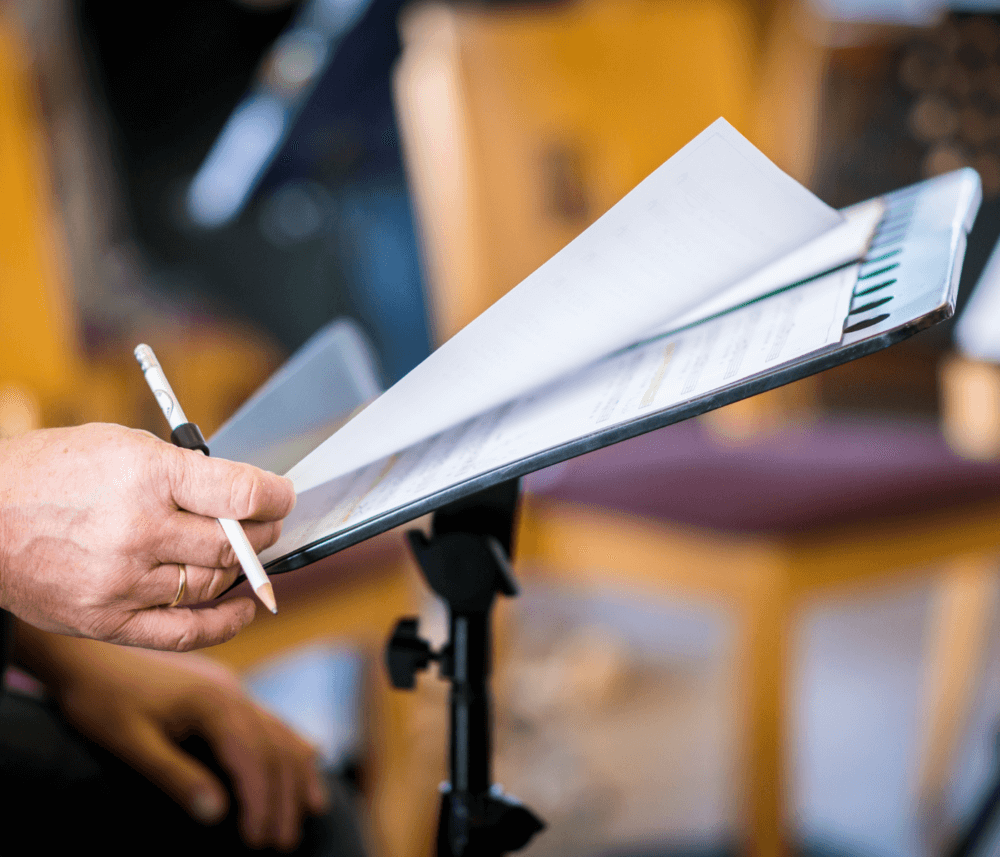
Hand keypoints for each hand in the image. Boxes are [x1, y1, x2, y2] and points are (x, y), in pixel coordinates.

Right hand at [0, 423, 294, 649]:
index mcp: (146, 475)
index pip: (240, 494)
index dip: (275, 498)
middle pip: (232, 544)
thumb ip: (184, 471)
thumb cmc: (52, 471)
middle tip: (266, 526)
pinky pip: (182, 632)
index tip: (283, 498)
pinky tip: (244, 610)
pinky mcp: (105, 619)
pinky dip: (223, 624)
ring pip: (211, 584)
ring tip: (243, 555)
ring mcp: (121, 579)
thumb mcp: (122, 444)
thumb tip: (243, 497)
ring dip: (239, 570)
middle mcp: (137, 529)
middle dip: (262, 535)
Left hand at [16, 623, 329, 849]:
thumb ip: (175, 775)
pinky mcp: (224, 691)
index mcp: (214, 704)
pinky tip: (311, 754)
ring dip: (298, 773)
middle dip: (285, 797)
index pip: (253, 759)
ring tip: (314, 809)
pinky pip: (271, 720)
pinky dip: (293, 743)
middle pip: (275, 749)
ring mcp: (232, 690)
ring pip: (280, 732)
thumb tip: (216, 814)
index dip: (261, 802)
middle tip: (284, 843)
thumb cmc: (102, 699)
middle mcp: (232, 694)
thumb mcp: (131, 742)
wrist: (88, 654)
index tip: (260, 841)